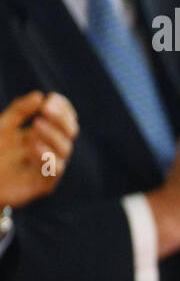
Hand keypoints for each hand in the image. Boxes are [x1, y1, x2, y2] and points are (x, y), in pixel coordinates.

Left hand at [0, 91, 78, 206]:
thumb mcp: (2, 128)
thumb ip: (19, 111)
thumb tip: (40, 96)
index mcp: (43, 135)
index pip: (65, 120)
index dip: (63, 109)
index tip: (52, 99)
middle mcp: (50, 150)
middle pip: (70, 132)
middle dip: (62, 119)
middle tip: (46, 109)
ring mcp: (48, 167)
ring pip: (66, 149)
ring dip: (53, 134)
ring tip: (36, 125)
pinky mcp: (44, 185)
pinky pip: (55, 169)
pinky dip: (46, 155)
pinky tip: (32, 145)